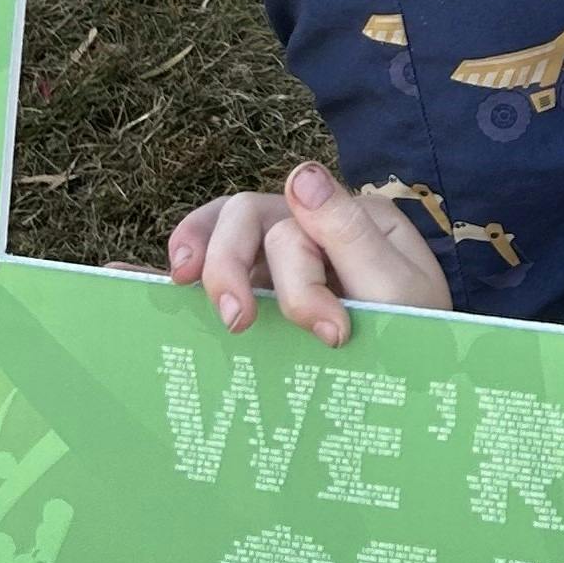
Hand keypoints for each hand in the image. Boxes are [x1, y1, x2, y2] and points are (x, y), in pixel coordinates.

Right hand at [167, 162, 450, 343]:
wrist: (421, 389)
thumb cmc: (419, 339)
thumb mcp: (399, 290)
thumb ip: (350, 234)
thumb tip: (299, 173)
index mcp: (352, 216)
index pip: (297, 224)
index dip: (301, 283)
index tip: (331, 334)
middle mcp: (313, 225)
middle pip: (247, 216)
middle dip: (230, 267)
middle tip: (238, 324)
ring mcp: (284, 257)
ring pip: (223, 233)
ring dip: (203, 261)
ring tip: (183, 291)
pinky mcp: (262, 290)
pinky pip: (212, 267)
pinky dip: (177, 265)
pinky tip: (141, 279)